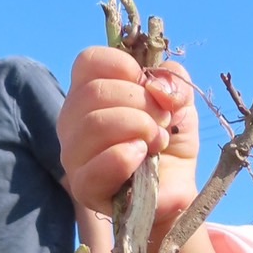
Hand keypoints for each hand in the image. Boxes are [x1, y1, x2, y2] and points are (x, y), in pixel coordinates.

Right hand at [58, 47, 199, 225]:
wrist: (176, 191)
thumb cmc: (169, 143)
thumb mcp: (179, 104)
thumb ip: (173, 81)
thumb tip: (157, 85)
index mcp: (89, 92)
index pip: (88, 61)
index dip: (124, 67)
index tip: (151, 88)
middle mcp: (73, 120)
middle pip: (95, 92)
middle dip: (141, 103)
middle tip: (162, 124)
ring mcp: (73, 154)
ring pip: (94, 124)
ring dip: (138, 129)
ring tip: (157, 143)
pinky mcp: (83, 187)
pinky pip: (94, 168)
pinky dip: (124, 158)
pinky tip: (142, 158)